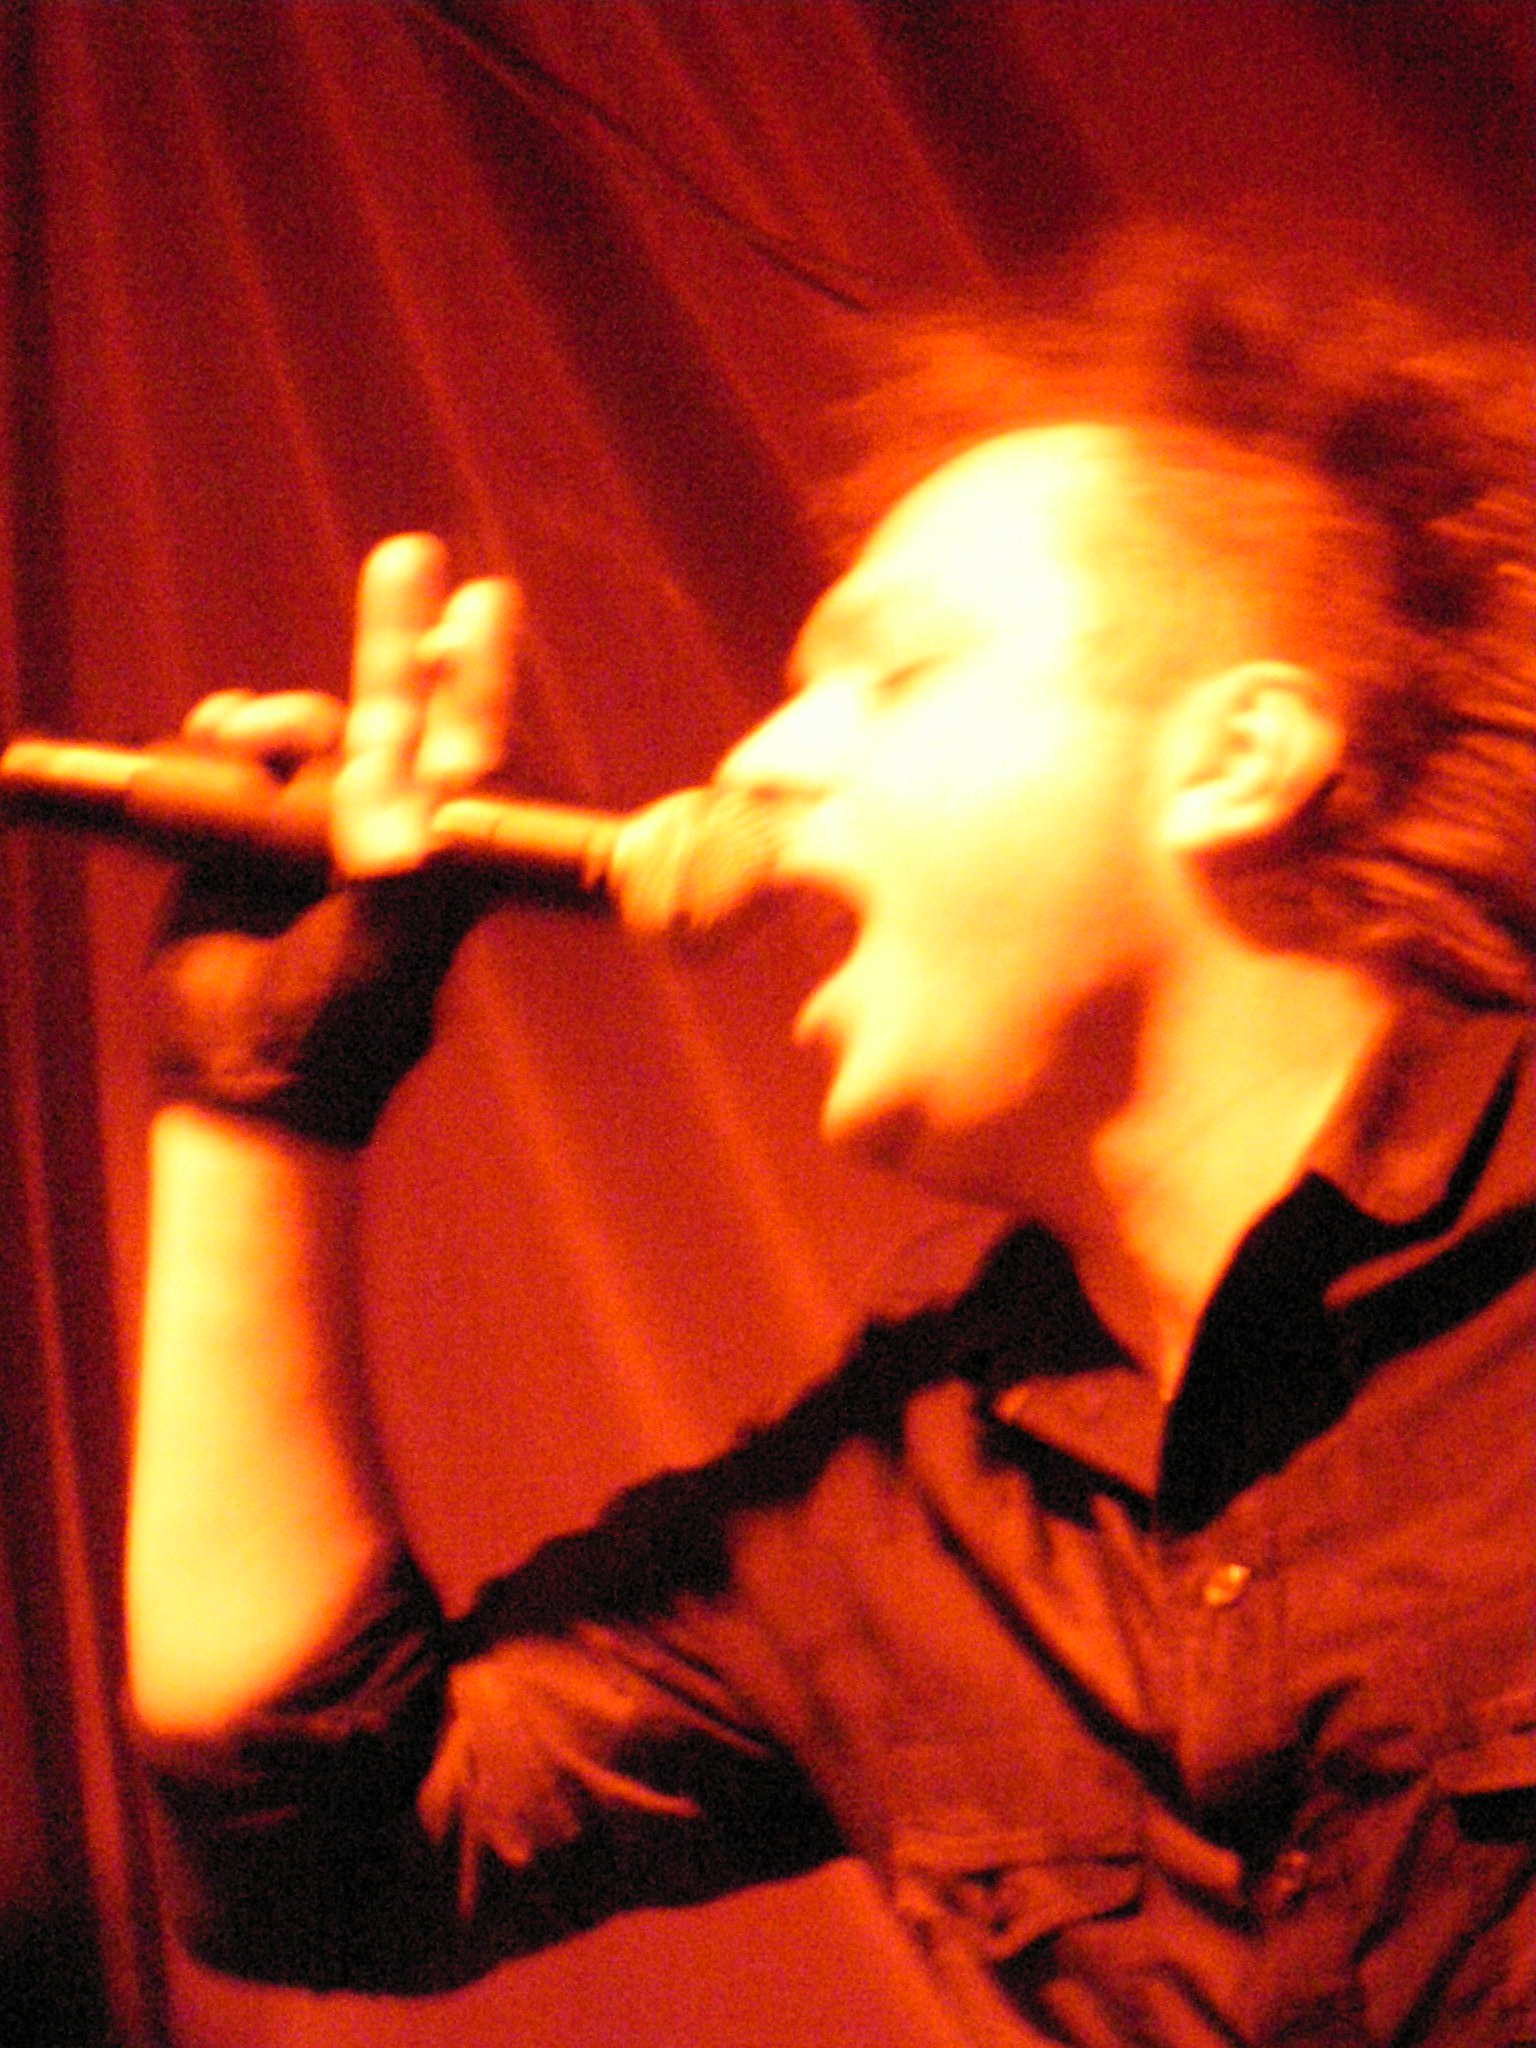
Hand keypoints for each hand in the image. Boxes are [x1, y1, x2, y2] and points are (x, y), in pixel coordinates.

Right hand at [148, 537, 520, 1146]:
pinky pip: (215, 757)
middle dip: (398, 634)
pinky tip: (212, 761)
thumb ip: (401, 881)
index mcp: (434, 845)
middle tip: (413, 553)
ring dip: (267, 725)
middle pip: (389, 705)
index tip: (485, 602)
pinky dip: (206, 753)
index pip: (464, 742)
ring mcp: (303, 823)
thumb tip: (410, 819)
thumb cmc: (341, 1030)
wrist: (243, 1075)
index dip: (474, 676)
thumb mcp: (384, 955)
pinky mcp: (229, 830)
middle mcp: (375, 820)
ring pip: (290, 729)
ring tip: (252, 744)